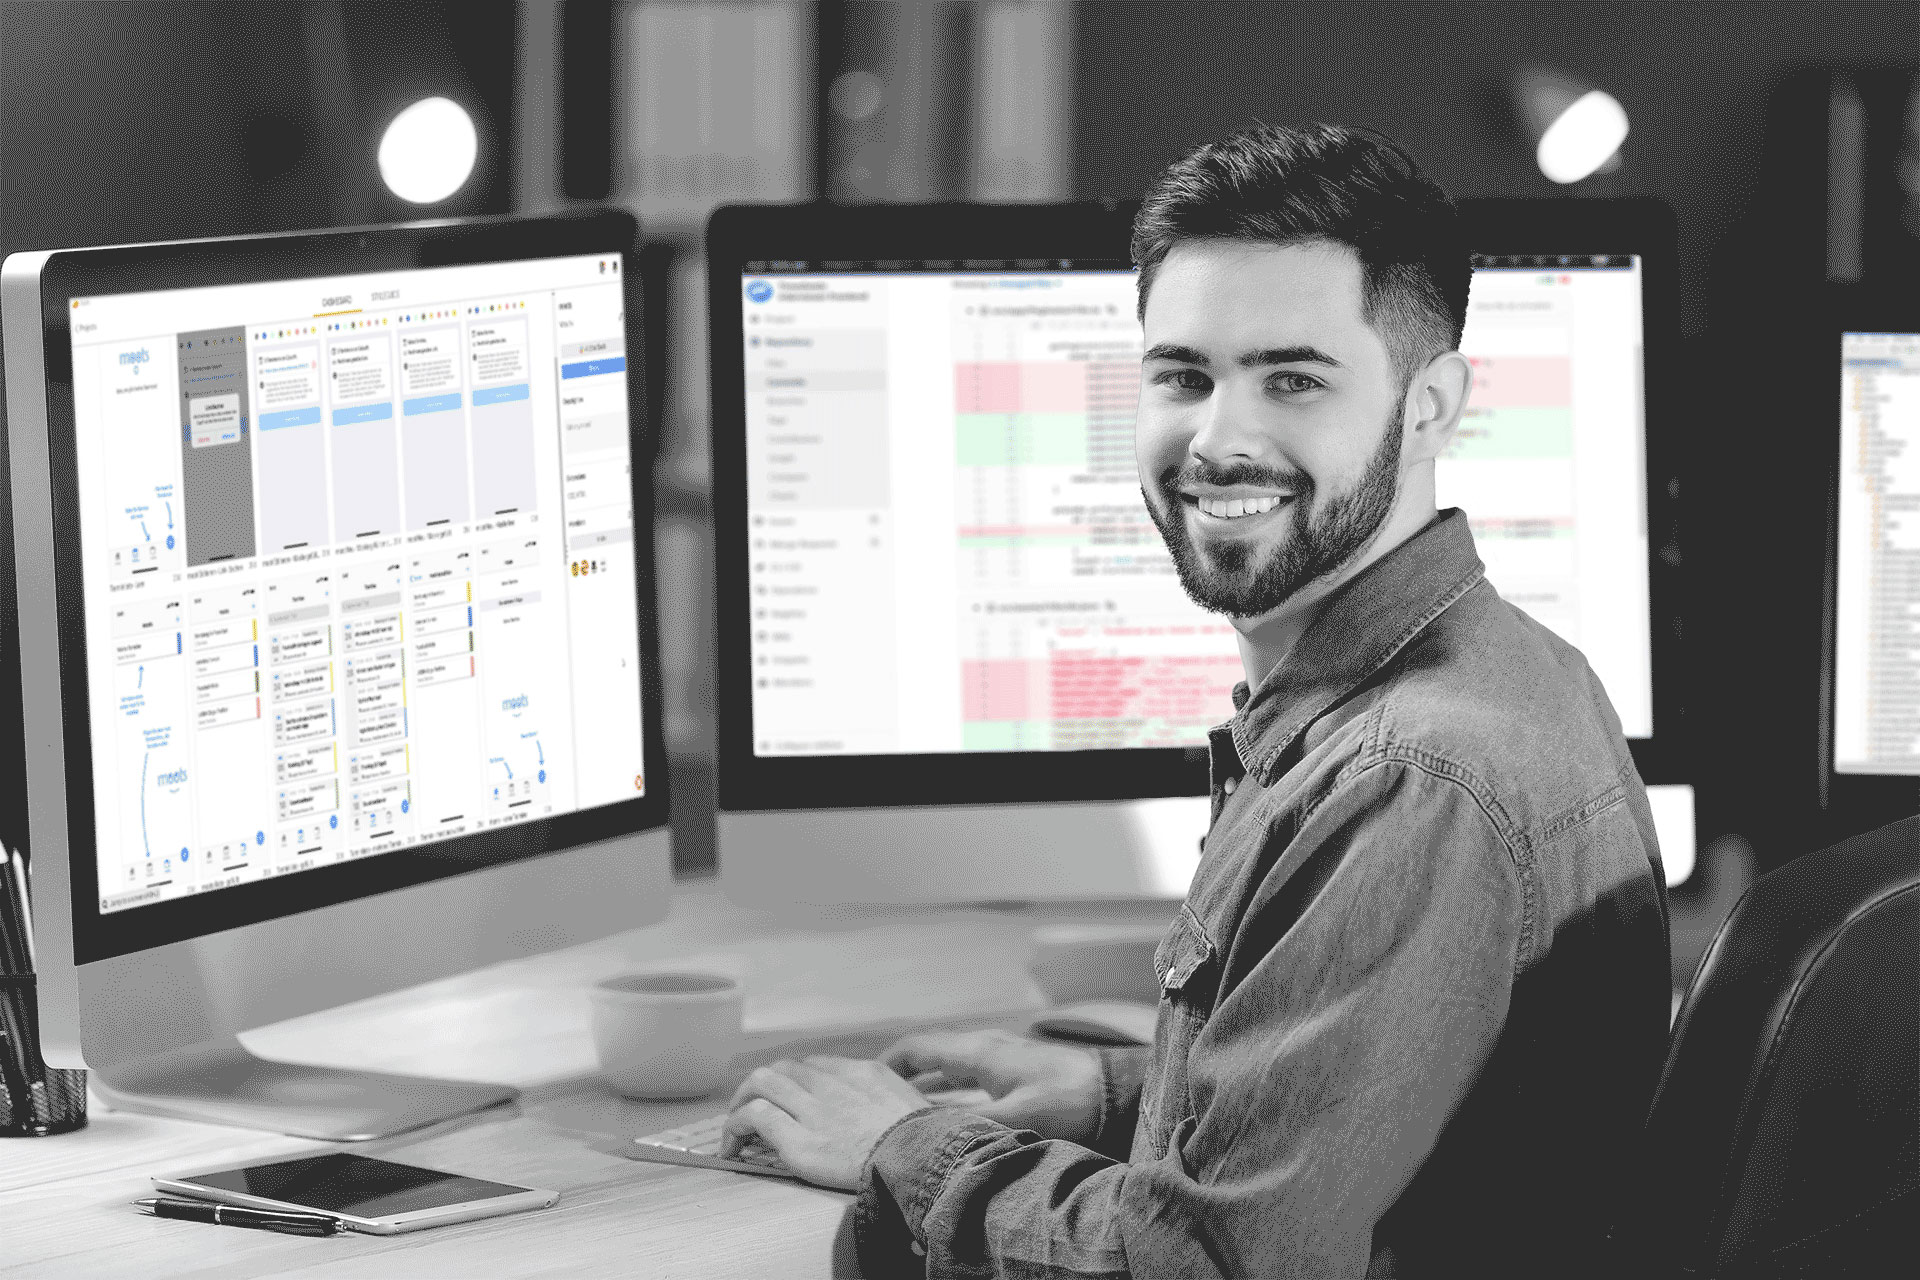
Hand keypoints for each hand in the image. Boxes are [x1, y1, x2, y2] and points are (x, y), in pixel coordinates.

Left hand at [720, 1056, 931, 1190]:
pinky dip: (736, 1127)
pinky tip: (733, 1147)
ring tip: (735, 1124)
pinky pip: (755, 1117)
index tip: (791, 1098)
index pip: (816, 1065)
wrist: (923, 1160)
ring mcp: (814, 1109)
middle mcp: (834, 1083)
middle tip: (754, 1106)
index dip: (796, 1081)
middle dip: (763, 1085)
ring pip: (761, 1083)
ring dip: (741, 1102)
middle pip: (784, 1068)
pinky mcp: (798, 1139)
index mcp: (864, 1073)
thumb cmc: (927, 1142)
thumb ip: (893, 1100)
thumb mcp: (914, 1104)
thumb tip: (891, 1113)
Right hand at [880, 1029, 1103, 1144]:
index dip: (889, 1063)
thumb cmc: (1071, 1102)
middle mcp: (989, 1049)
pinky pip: (974, 1080)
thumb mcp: (1016, 1120)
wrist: (1121, 1093)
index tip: (864, 1080)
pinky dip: (954, 1094)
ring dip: (929, 1086)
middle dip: (904, 1076)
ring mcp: (1007, 1060)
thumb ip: (970, 1129)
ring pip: (954, 1069)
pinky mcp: (1023, 1074)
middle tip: (879, 1098)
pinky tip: (954, 1115)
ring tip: (907, 1109)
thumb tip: (929, 1139)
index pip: (920, 1048)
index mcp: (981, 1053)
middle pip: (934, 1056)